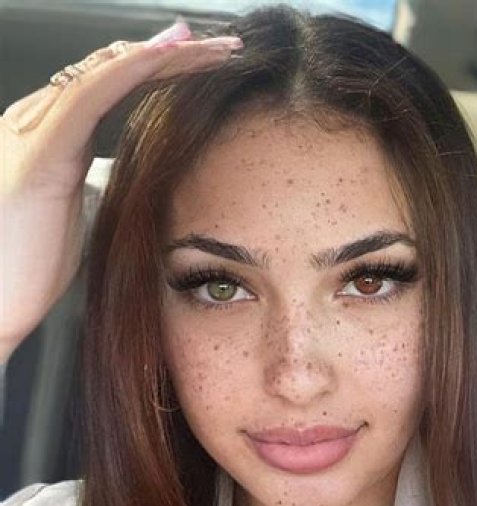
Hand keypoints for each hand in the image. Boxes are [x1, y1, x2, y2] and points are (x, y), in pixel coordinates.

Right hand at [0, 21, 242, 362]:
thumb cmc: (27, 265)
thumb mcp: (74, 214)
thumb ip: (94, 182)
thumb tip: (125, 172)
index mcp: (52, 136)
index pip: (112, 87)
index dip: (160, 70)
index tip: (208, 63)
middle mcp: (40, 120)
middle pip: (113, 71)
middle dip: (173, 55)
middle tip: (224, 46)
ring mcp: (35, 131)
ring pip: (106, 73)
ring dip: (164, 55)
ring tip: (211, 44)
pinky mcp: (40, 154)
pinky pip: (88, 97)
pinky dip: (129, 71)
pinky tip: (165, 55)